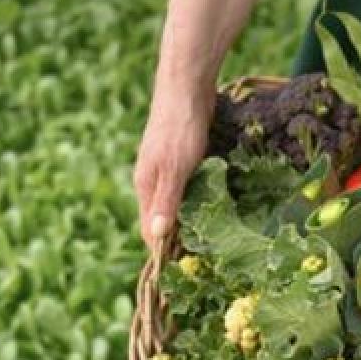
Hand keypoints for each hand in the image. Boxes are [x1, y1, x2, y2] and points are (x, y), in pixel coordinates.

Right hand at [134, 85, 212, 247]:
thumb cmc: (180, 127)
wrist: (186, 86)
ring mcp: (167, 170)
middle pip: (162, 219)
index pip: (149, 231)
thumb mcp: (176, 168)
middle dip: (178, 240)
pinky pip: (188, 188)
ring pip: (176, 204)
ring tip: (212, 242)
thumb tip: (157, 236)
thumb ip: (167, 201)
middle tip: (205, 262)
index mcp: (145, 186)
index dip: (164, 252)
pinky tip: (215, 207)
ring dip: (190, 221)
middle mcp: (152, 181)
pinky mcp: (182, 159)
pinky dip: (199, 201)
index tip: (185, 272)